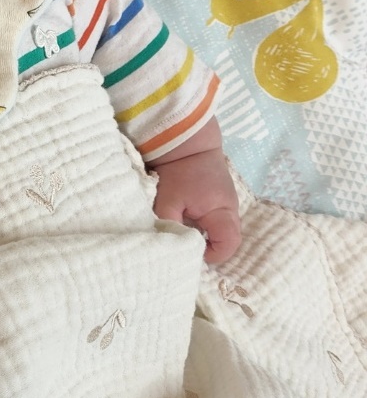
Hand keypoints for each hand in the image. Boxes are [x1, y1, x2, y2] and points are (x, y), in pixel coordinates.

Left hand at [151, 147, 240, 263]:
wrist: (185, 141)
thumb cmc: (179, 171)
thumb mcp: (168, 202)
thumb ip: (168, 226)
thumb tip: (168, 248)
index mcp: (222, 213)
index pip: (229, 245)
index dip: (211, 256)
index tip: (190, 253)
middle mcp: (229, 210)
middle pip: (225, 240)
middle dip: (205, 248)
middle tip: (183, 247)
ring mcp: (224, 203)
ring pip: (217, 230)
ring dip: (200, 235)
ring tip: (180, 234)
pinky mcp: (215, 198)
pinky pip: (211, 220)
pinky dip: (198, 225)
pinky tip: (181, 222)